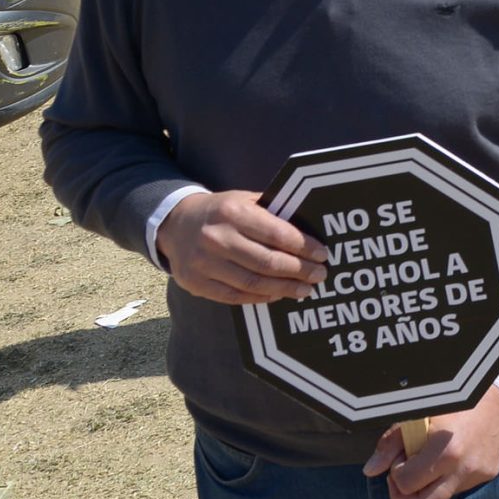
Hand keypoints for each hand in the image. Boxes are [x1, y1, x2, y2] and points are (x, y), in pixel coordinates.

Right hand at [157, 189, 326, 304]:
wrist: (175, 224)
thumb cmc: (221, 211)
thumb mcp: (244, 200)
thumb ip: (271, 213)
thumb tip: (308, 234)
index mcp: (232, 212)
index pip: (276, 233)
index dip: (303, 246)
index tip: (323, 254)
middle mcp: (216, 238)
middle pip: (267, 262)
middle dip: (299, 270)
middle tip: (319, 274)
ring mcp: (203, 263)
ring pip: (252, 283)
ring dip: (284, 289)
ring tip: (305, 289)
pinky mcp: (195, 283)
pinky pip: (234, 296)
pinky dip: (260, 298)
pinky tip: (277, 295)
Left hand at [363, 391, 498, 498]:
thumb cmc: (454, 400)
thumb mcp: (419, 415)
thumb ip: (392, 443)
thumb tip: (371, 469)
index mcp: (445, 451)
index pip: (407, 484)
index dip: (396, 475)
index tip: (400, 461)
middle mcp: (464, 468)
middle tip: (404, 478)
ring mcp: (478, 473)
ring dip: (428, 487)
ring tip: (429, 463)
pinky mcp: (489, 473)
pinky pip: (460, 487)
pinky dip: (449, 477)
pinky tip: (451, 456)